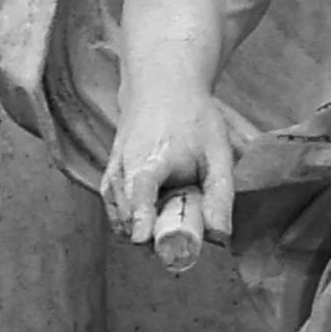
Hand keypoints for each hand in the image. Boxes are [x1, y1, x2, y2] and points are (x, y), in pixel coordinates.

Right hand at [102, 87, 241, 265]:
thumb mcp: (217, 153)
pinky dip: (130, 220)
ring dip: (140, 230)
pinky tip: (148, 222)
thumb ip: (220, 195)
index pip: (140, 193)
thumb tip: (220, 236)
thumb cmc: (193, 119)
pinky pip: (115, 207)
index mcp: (153, 160)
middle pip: (128, 215)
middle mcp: (125, 167)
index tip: (144, 241)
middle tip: (177, 243)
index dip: (141, 219)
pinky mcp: (110, 175)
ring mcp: (114, 172)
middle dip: (149, 237)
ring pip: (120, 215)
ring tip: (166, 228)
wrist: (161, 88)